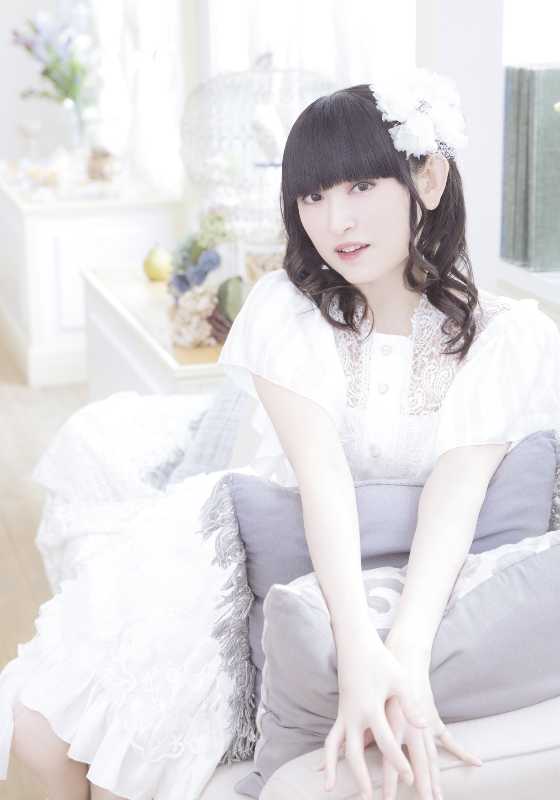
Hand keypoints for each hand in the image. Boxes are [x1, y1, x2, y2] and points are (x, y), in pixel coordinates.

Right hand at [313, 633, 429, 799]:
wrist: (355, 643)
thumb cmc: (381, 660)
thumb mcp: (399, 680)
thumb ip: (410, 705)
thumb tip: (425, 726)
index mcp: (371, 708)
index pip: (387, 743)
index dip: (400, 763)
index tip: (412, 781)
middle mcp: (353, 715)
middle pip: (355, 753)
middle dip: (363, 778)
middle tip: (372, 799)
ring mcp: (343, 714)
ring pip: (337, 747)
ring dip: (336, 769)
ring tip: (330, 790)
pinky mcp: (340, 712)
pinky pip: (331, 738)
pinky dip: (327, 755)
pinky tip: (323, 770)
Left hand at [380, 636, 482, 799]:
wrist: (403, 656)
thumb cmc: (382, 680)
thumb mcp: (373, 704)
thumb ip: (365, 730)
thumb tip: (344, 750)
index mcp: (395, 725)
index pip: (393, 761)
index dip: (392, 781)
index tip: (388, 799)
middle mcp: (412, 727)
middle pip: (420, 763)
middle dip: (422, 785)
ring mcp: (425, 724)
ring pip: (433, 757)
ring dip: (436, 778)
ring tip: (439, 798)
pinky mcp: (433, 719)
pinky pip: (449, 740)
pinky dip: (462, 753)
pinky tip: (477, 764)